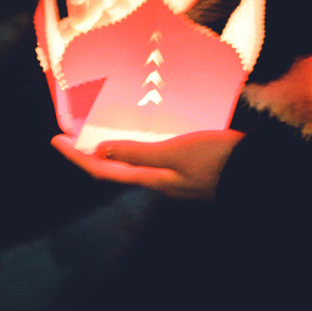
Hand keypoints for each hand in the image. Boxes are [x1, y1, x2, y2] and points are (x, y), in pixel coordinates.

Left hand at [51, 131, 243, 200]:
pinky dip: (136, 145)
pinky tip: (141, 133)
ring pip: (131, 164)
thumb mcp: (176, 151)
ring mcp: (172, 177)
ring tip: (100, 130)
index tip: (55, 139)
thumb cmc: (218, 160)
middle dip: (89, 152)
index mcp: (150, 178)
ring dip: (111, 149)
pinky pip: (151, 158)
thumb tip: (99, 150)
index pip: (101, 168)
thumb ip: (138, 152)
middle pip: (112, 168)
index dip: (75, 155)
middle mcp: (157, 180)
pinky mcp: (186, 170)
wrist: (256, 174)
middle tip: (73, 131)